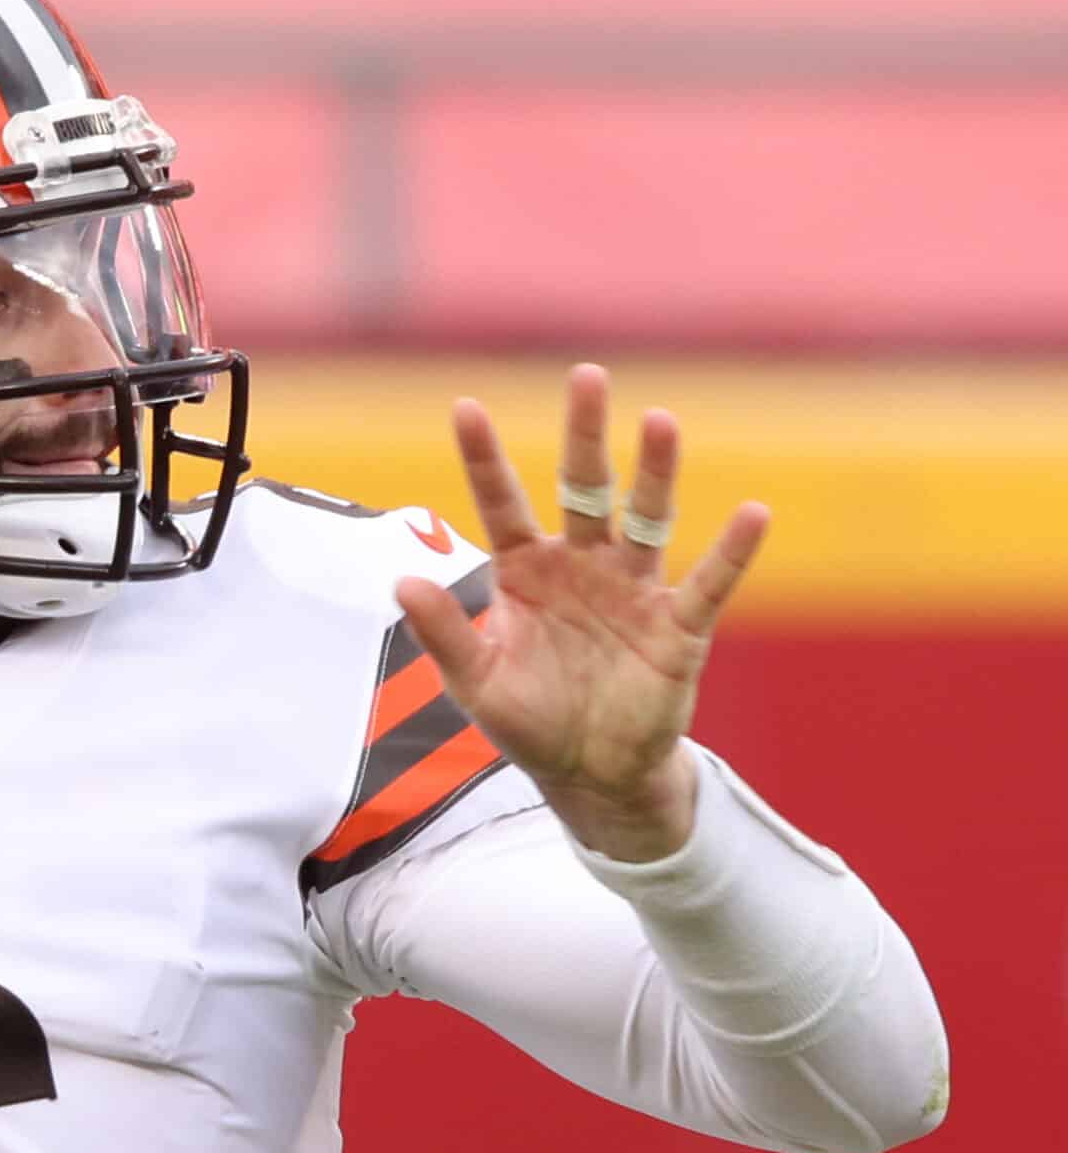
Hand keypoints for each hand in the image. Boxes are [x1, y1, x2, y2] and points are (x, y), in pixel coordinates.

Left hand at [393, 364, 768, 862]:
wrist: (590, 776)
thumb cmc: (530, 722)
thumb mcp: (475, 683)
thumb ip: (443, 633)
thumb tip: (397, 580)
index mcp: (525, 572)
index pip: (503, 501)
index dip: (485, 457)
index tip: (466, 406)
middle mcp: (581, 566)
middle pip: (583, 488)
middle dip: (584, 435)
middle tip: (586, 377)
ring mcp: (633, 590)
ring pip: (645, 519)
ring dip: (654, 473)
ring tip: (659, 421)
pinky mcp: (678, 627)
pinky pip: (709, 583)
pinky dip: (732, 551)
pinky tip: (754, 513)